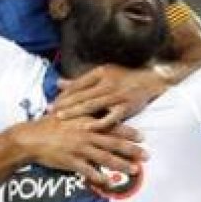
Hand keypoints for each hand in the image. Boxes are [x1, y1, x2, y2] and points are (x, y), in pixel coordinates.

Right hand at [8, 115, 145, 186]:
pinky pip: (88, 171)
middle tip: (146, 156)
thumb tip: (99, 112)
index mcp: (87, 121)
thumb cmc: (49, 124)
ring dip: (121, 165)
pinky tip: (108, 183)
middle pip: (114, 143)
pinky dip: (99, 177)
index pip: (113, 126)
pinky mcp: (71, 161)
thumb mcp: (68, 112)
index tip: (143, 137)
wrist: (30, 138)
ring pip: (105, 158)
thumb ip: (85, 112)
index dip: (129, 132)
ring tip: (134, 170)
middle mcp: (86, 134)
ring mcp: (79, 149)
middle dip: (132, 150)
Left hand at [51, 65, 168, 123]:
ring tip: (60, 118)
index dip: (63, 94)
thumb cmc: (124, 77)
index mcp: (100, 73)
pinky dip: (98, 123)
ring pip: (91, 105)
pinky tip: (86, 128)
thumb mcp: (102, 73)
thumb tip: (58, 82)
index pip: (77, 84)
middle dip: (64, 104)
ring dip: (75, 112)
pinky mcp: (126, 107)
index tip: (51, 102)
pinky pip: (110, 117)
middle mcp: (107, 83)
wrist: (150, 80)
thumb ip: (80, 80)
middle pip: (81, 94)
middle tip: (49, 111)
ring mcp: (116, 95)